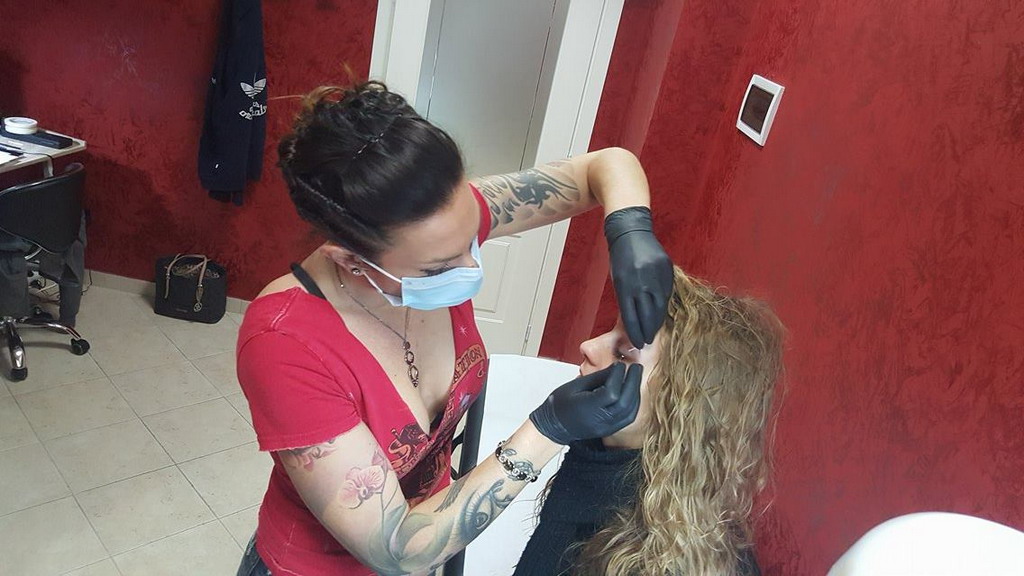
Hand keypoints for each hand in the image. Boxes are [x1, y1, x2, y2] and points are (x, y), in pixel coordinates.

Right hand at [529, 363, 642, 444]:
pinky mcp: (610, 430)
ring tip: (636, 377)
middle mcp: (599, 420)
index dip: (618, 376)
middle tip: (636, 368)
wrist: (554, 426)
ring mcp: (605, 427)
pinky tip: (634, 392)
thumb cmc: (560, 405)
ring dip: (636, 393)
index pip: (611, 392)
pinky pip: (628, 418)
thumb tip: (616, 368)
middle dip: (633, 382)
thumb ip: (597, 377)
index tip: (620, 365)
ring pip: (630, 412)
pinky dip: (634, 404)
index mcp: (587, 408)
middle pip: (624, 402)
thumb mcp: (575, 385)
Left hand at [604, 206, 672, 348]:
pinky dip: (664, 305)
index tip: (638, 343)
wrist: (630, 231)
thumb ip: (626, 299)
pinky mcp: (666, 269)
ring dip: (657, 322)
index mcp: (625, 285)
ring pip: (660, 305)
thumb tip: (634, 322)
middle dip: (647, 330)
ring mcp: (655, 274)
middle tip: (647, 342)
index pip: (631, 316)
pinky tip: (661, 314)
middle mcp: (641, 280)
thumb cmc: (620, 258)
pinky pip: (667, 292)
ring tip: (654, 332)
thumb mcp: (618, 279)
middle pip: (648, 314)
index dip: (635, 332)